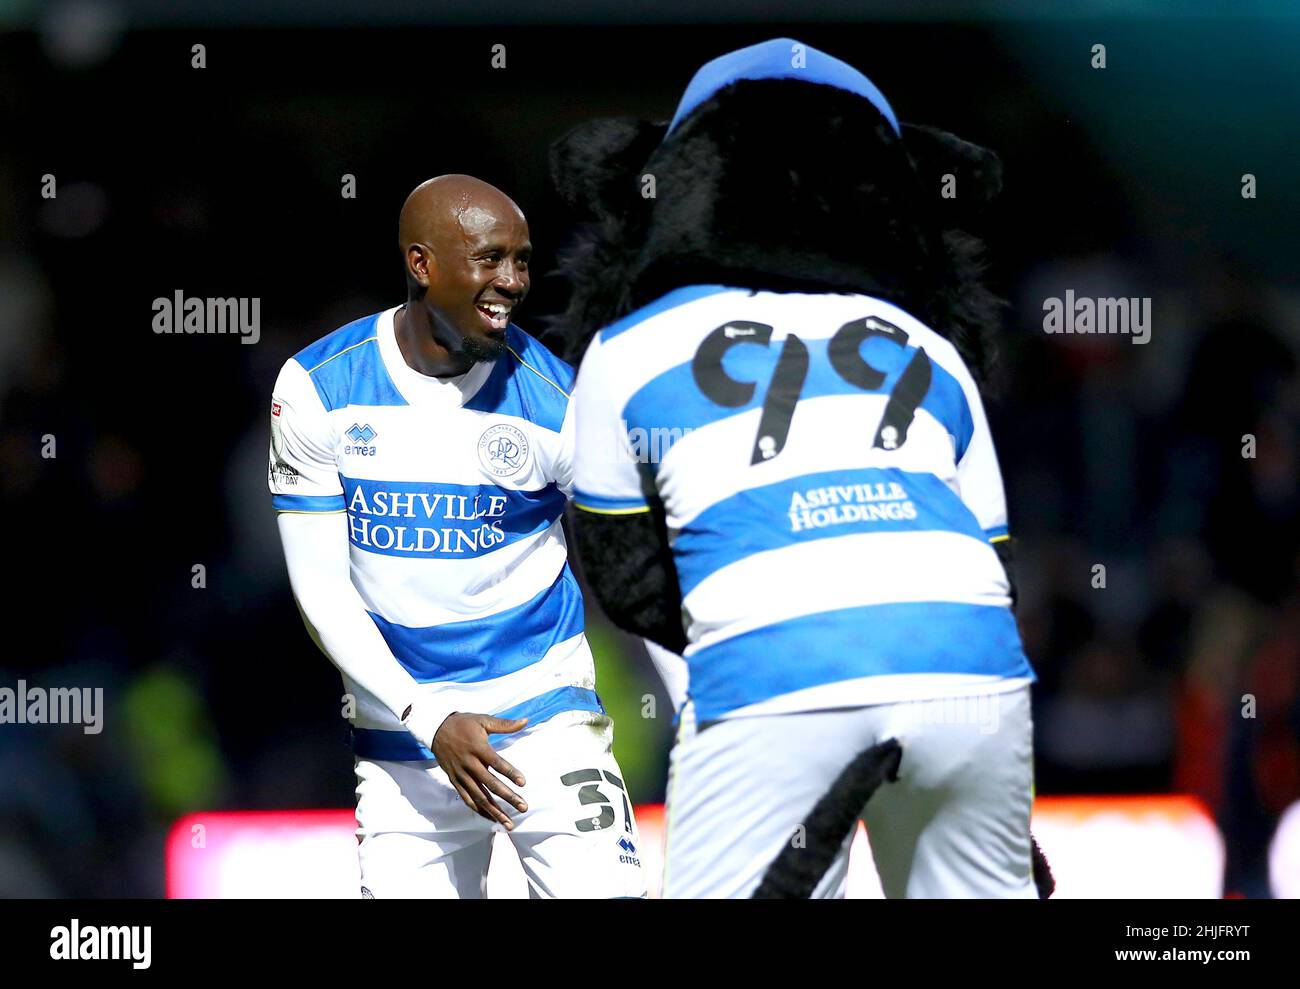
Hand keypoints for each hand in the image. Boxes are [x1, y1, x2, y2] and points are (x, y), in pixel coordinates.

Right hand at [431, 713, 528, 828]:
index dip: (510, 773)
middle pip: (490, 784)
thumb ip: (505, 724)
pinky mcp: (455, 781)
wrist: (435, 730)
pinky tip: (491, 818)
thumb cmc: (463, 724)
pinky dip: (479, 810)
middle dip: (507, 797)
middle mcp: (469, 764)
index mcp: (478, 748)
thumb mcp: (483, 719)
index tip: (523, 783)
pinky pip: (467, 799)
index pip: (497, 763)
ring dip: (495, 810)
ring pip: (479, 796)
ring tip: (509, 822)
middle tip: (523, 807)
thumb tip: (525, 721)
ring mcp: (461, 775)